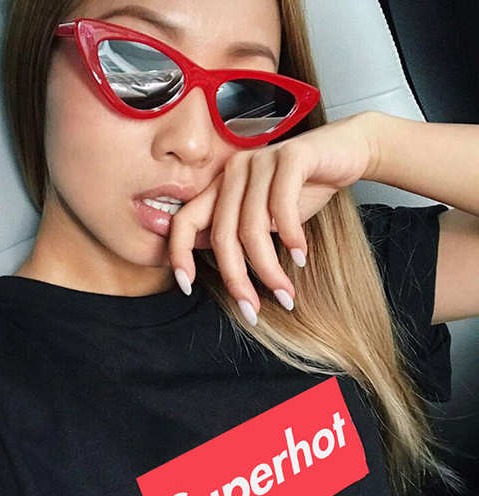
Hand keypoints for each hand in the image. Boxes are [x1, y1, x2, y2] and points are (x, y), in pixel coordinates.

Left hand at [168, 111, 376, 324]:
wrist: (347, 152)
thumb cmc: (303, 189)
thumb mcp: (265, 217)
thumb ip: (238, 234)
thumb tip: (217, 265)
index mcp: (221, 187)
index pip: (185, 221)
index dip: (180, 254)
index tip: (187, 287)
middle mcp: (234, 172)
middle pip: (223, 235)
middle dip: (237, 279)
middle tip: (252, 311)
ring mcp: (260, 161)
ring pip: (253, 228)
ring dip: (269, 269)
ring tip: (286, 294)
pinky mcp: (291, 156)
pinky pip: (282, 206)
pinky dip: (291, 237)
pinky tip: (301, 256)